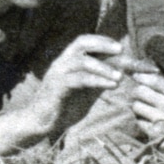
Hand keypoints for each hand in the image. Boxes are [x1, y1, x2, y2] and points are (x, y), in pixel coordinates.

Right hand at [0, 34, 126, 153]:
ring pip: (82, 62)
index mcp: (68, 60)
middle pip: (81, 43)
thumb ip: (100, 79)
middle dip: (103, 44)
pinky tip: (112, 86)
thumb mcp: (87, 90)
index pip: (85, 41)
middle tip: (121, 50)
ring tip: (120, 76)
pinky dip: (98, 81)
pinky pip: (79, 80)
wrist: (40, 122)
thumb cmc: (65, 105)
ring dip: (104, 67)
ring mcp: (58, 74)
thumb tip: (122, 70)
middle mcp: (61, 63)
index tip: (121, 46)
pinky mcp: (57, 88)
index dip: (103, 41)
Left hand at [129, 71, 163, 140]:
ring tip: (147, 109)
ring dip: (138, 106)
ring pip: (136, 106)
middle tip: (142, 94)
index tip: (137, 75)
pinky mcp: (153, 132)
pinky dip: (141, 119)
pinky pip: (139, 121)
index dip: (143, 76)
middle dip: (139, 92)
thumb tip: (150, 78)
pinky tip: (150, 121)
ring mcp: (159, 120)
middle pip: (140, 91)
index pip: (155, 80)